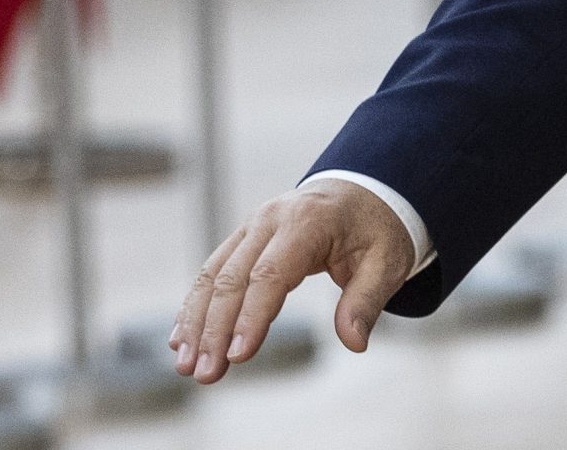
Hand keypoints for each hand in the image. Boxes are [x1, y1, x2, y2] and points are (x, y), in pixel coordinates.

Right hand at [168, 178, 416, 382]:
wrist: (361, 190)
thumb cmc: (375, 229)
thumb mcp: (386, 262)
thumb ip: (367, 301)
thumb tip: (354, 343)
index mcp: (306, 222)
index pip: (270, 274)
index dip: (252, 317)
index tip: (237, 356)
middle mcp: (270, 220)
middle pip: (232, 277)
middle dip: (214, 329)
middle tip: (204, 375)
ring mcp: (251, 227)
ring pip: (212, 274)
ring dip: (194, 322)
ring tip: (184, 366)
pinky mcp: (243, 239)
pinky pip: (211, 271)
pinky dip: (194, 306)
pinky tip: (180, 340)